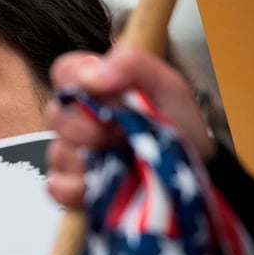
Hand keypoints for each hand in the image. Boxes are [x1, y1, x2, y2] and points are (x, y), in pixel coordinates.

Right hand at [44, 45, 215, 208]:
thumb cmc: (179, 125)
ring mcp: (71, 153)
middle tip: (122, 135)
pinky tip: (104, 186)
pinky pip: (58, 186)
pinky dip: (79, 189)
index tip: (104, 93)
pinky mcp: (70, 186)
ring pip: (58, 153)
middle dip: (89, 129)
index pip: (64, 72)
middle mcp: (77, 118)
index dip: (75, 80)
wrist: (196, 168)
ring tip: (121, 163)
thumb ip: (131, 65)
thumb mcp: (167, 86)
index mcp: (96, 87)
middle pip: (56, 116)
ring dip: (89, 160)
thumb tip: (93, 74)